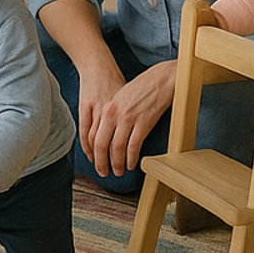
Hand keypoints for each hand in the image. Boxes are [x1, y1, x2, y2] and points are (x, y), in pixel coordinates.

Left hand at [79, 59, 175, 178]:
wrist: (160, 80)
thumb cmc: (141, 89)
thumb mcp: (119, 99)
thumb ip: (112, 115)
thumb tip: (107, 134)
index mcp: (107, 108)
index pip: (93, 135)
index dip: (93, 151)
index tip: (95, 160)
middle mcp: (114, 114)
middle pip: (101, 144)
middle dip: (101, 161)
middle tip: (103, 172)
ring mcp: (128, 118)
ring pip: (117, 147)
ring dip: (117, 163)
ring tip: (118, 171)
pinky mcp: (144, 123)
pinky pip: (134, 146)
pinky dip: (131, 158)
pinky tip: (131, 165)